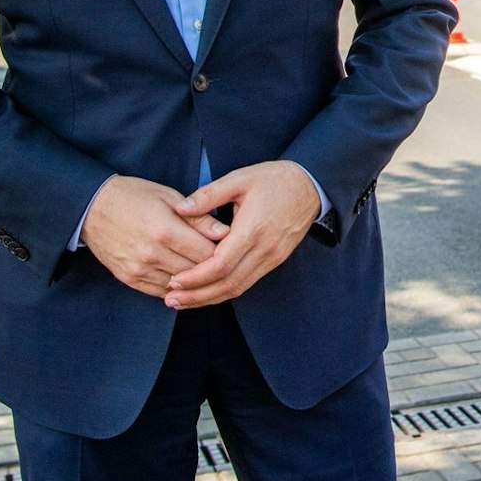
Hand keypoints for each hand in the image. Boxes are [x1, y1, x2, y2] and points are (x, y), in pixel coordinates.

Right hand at [79, 175, 229, 298]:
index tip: (230, 246)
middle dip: (212, 268)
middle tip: (223, 260)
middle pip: (196, 272)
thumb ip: (198, 218)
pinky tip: (183, 276)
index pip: (207, 253)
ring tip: (205, 269)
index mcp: (165, 230)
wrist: (92, 207)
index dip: (223, 252)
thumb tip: (225, 232)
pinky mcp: (129, 278)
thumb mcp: (169, 197)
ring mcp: (139, 269)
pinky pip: (161, 292)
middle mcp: (152, 254)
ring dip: (195, 280)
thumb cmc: (134, 196)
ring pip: (180, 286)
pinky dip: (176, 287)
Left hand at [163, 161, 319, 308]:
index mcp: (253, 229)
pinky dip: (225, 291)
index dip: (196, 277)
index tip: (173, 280)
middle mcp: (264, 249)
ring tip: (183, 302)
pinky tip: (207, 292)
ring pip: (238, 288)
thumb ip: (209, 194)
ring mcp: (272, 257)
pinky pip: (247, 282)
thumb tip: (181, 209)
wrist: (309, 185)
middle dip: (197, 296)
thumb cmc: (272, 179)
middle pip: (228, 283)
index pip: (221, 264)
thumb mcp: (239, 179)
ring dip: (209, 298)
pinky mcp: (275, 260)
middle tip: (171, 300)